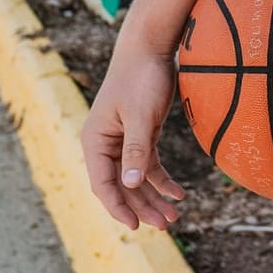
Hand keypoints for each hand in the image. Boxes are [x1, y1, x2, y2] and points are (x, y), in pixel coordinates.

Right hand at [81, 33, 185, 229]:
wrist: (151, 46)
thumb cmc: (142, 77)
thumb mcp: (142, 114)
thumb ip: (136, 149)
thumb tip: (129, 185)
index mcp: (95, 141)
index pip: (103, 184)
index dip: (118, 206)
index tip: (135, 225)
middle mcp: (105, 145)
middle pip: (122, 185)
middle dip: (142, 206)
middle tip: (166, 224)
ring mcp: (123, 141)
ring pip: (136, 178)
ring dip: (153, 197)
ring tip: (174, 216)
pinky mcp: (141, 134)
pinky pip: (148, 164)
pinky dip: (161, 179)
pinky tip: (178, 193)